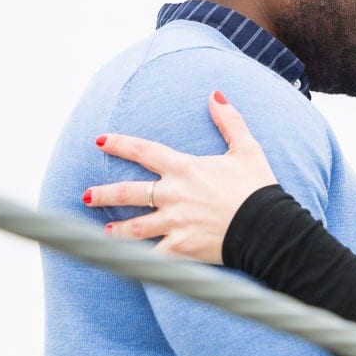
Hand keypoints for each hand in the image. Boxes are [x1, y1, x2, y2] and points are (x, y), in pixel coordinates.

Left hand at [84, 91, 275, 262]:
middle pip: (127, 193)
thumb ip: (229, 122)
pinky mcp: (181, 249)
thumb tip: (216, 95)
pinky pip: (152, 255)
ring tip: (106, 230)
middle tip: (87, 195)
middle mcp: (172, 195)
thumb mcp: (247, 150)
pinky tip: (128, 260)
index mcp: (184, 169)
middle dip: (103, 194)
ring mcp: (174, 224)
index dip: (119, 144)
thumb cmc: (258, 189)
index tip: (99, 141)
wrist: (269, 228)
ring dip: (117, 228)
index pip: (142, 151)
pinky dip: (140, 259)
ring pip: (133, 227)